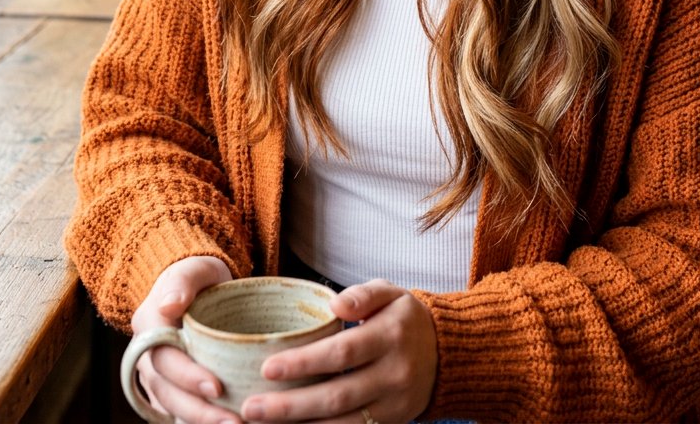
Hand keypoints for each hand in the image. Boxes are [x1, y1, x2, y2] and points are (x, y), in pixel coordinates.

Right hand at [131, 255, 235, 423]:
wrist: (196, 288)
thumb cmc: (200, 276)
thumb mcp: (197, 268)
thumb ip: (183, 281)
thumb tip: (169, 305)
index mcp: (148, 323)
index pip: (164, 357)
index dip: (187, 377)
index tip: (217, 388)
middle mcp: (145, 353)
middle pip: (166, 391)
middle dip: (198, 411)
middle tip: (233, 421)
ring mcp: (155, 374)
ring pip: (170, 407)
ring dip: (200, 421)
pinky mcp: (169, 387)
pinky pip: (178, 411)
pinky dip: (197, 421)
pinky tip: (223, 423)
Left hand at [241, 279, 437, 423]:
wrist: (449, 354)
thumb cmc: (405, 318)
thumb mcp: (391, 293)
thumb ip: (363, 294)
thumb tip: (335, 301)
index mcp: (390, 336)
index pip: (342, 352)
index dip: (304, 362)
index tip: (267, 367)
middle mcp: (394, 375)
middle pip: (336, 396)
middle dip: (290, 407)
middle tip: (250, 408)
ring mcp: (394, 406)